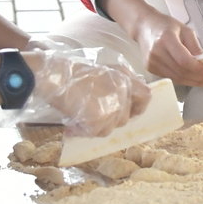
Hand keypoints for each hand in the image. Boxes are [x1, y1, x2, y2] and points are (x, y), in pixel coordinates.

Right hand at [29, 50, 152, 136]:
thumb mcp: (104, 69)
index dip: (139, 106)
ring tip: (80, 115)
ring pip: (111, 128)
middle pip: (125, 117)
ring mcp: (112, 108)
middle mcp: (122, 94)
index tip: (131, 111)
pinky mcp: (99, 121)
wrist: (56, 77)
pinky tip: (72, 124)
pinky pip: (96, 133)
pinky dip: (84, 131)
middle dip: (111, 119)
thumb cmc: (74, 73)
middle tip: (93, 114)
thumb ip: (122, 80)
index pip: (146, 95)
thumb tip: (134, 96)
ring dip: (96, 126)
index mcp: (124, 79)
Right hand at [124, 6, 202, 87]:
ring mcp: (152, 62)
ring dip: (192, 81)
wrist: (144, 26)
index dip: (198, 69)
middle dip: (199, 78)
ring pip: (176, 78)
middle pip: (181, 72)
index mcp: (166, 39)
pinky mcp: (150, 68)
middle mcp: (157, 52)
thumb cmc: (164, 25)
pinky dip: (183, 79)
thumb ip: (195, 46)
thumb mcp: (185, 30)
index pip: (184, 60)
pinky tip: (192, 77)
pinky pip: (170, 77)